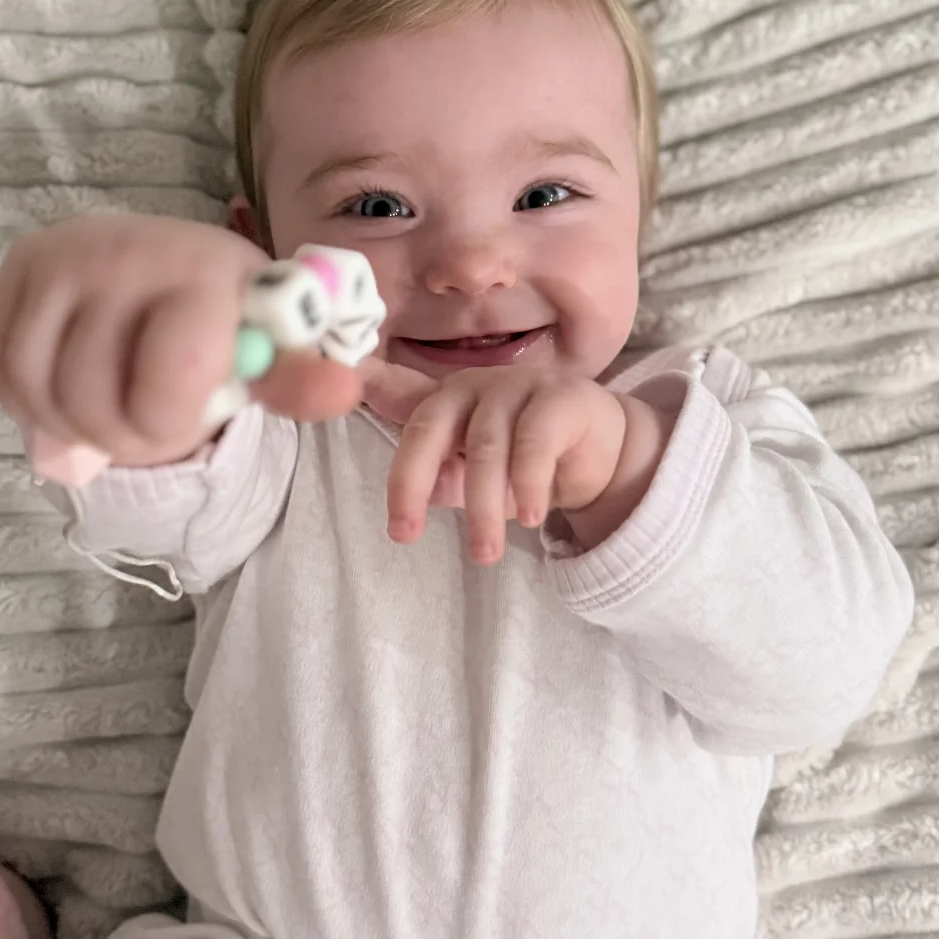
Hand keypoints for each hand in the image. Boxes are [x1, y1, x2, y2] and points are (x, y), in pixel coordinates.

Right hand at [0, 214, 361, 469]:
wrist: (168, 265)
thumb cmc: (229, 317)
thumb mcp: (271, 348)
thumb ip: (298, 377)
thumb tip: (343, 391)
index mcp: (203, 269)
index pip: (172, 380)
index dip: (175, 424)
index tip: (195, 411)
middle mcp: (125, 251)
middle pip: (96, 402)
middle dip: (127, 438)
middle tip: (153, 420)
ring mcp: (61, 259)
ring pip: (43, 394)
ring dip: (79, 426)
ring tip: (118, 405)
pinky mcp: (15, 275)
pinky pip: (4, 372)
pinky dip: (35, 402)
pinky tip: (74, 387)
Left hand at [362, 361, 629, 564]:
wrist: (605, 450)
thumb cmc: (528, 462)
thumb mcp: (476, 479)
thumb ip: (442, 481)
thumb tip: (417, 494)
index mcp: (444, 401)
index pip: (399, 411)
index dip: (370, 410)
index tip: (333, 417)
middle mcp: (473, 386)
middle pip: (430, 428)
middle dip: (411, 482)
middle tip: (404, 534)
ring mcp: (517, 385)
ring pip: (485, 447)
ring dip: (482, 507)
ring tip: (485, 553)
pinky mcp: (561, 396)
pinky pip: (534, 442)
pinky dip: (528, 485)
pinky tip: (530, 518)